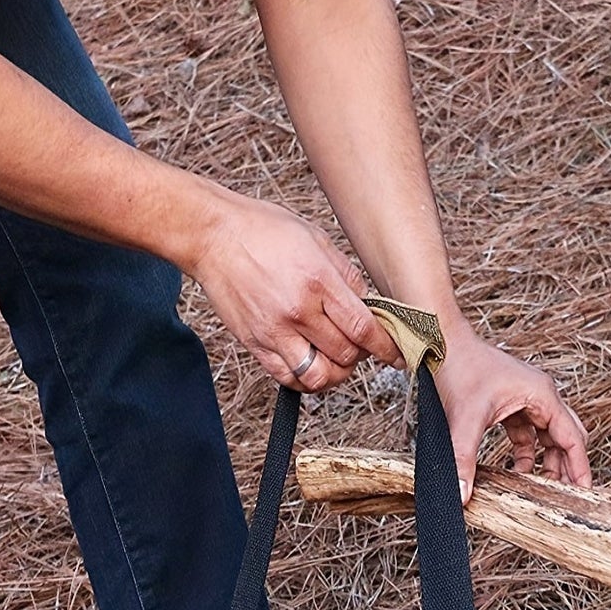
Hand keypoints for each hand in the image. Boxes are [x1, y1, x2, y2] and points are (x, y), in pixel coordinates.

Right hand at [189, 191, 400, 390]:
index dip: (387, 347)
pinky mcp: (255, 343)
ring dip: (336, 373)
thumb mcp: (316, 239)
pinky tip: (311, 363)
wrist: (212, 235)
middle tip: (361, 344)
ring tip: (337, 358)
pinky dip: (306, 378)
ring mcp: (274, 331)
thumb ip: (346, 276)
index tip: (398, 354)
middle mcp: (297, 311)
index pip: (364, 328)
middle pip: (346, 355)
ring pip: (319, 376)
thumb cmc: (263, 231)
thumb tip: (370, 306)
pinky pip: (288, 378)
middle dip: (362, 354)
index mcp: (318, 281)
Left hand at [436, 323, 591, 501]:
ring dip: (546, 460)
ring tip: (539, 487)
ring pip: (548, 436)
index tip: (583, 494)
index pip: (573, 438)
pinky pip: (529, 433)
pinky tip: (516, 470)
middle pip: (567, 437)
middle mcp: (540, 395)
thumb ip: (464, 459)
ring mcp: (527, 398)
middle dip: (566, 466)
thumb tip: (462, 494)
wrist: (441, 344)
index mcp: (542, 395)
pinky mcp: (511, 403)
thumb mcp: (464, 419)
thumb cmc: (459, 368)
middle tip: (562, 496)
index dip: (580, 468)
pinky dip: (527, 452)